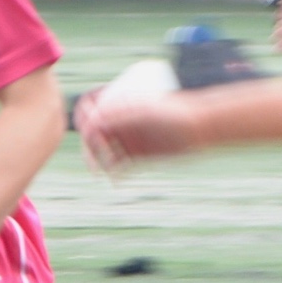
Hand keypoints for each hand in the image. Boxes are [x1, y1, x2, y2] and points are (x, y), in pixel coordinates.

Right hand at [74, 84, 198, 174]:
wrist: (198, 127)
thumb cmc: (173, 113)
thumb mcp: (144, 110)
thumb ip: (119, 114)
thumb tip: (91, 123)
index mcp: (118, 102)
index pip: (89, 107)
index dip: (83, 118)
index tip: (87, 128)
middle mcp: (120, 121)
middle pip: (92, 133)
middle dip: (88, 145)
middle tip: (94, 156)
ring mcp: (128, 138)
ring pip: (103, 152)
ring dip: (97, 162)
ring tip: (103, 171)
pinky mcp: (137, 156)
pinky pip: (118, 167)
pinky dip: (113, 174)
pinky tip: (114, 180)